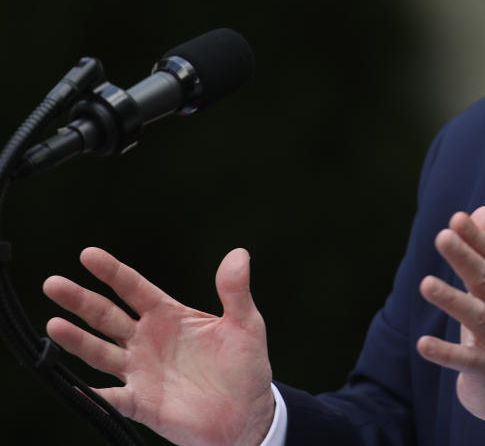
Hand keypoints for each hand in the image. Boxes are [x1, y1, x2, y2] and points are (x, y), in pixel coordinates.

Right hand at [43, 247, 274, 445]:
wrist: (247, 415)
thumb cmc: (245, 366)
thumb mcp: (246, 324)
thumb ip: (235, 291)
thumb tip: (239, 254)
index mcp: (169, 316)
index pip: (134, 288)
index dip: (112, 272)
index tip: (88, 254)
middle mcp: (147, 340)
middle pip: (107, 316)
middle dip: (80, 300)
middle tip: (53, 284)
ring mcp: (141, 372)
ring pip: (100, 353)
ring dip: (77, 340)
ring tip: (53, 324)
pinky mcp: (141, 404)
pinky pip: (111, 399)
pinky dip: (91, 394)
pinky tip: (72, 386)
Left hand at [416, 207, 484, 437]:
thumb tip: (482, 210)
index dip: (477, 239)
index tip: (456, 218)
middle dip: (465, 258)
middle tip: (442, 237)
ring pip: (476, 316)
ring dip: (452, 299)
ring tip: (426, 284)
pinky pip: (465, 360)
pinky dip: (445, 352)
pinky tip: (422, 344)